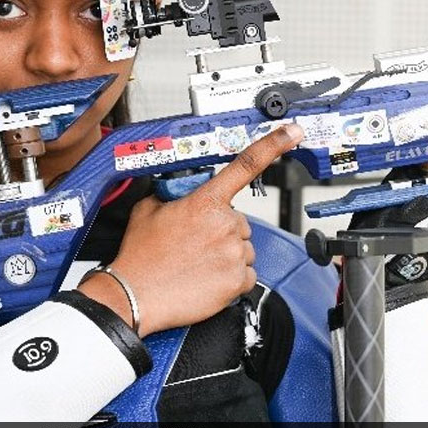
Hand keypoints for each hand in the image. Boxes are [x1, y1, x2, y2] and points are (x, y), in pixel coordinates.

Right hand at [78, 124, 303, 336]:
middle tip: (194, 243)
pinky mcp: (239, 281)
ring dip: (225, 254)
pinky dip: (230, 277)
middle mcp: (225, 225)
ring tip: (197, 263)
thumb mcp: (147, 210)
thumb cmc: (141, 257)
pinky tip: (207, 277)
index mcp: (205, 202)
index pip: (246, 165)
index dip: (273, 144)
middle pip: (238, 221)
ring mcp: (235, 254)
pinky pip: (245, 273)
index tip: (292, 133)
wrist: (136, 295)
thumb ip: (170, 194)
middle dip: (220, 229)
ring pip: (242, 248)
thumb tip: (178, 193)